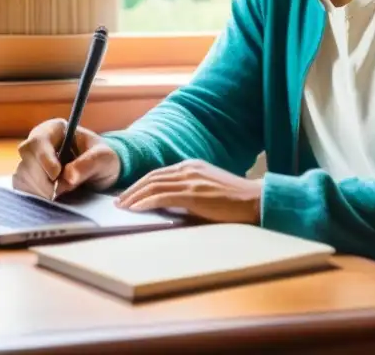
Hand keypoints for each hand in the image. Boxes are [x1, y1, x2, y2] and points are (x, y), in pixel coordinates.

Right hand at [12, 118, 119, 198]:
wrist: (101, 174)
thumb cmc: (102, 158)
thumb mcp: (104, 158)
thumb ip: (88, 164)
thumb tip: (68, 176)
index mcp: (55, 129)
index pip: (39, 140)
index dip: (44, 157)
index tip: (56, 174)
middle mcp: (40, 144)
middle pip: (27, 158)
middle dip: (42, 178)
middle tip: (58, 193)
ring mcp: (32, 162)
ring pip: (22, 174)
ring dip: (39, 189)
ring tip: (59, 197)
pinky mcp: (29, 179)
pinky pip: (22, 188)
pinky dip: (34, 196)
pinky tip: (51, 200)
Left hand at [114, 160, 261, 223]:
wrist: (255, 200)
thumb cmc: (235, 199)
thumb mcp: (208, 187)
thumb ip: (190, 189)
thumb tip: (169, 203)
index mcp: (192, 166)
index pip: (158, 173)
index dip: (141, 184)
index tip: (129, 195)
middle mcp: (189, 169)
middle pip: (151, 177)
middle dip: (132, 190)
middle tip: (118, 202)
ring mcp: (191, 180)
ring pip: (153, 185)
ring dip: (134, 197)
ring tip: (122, 207)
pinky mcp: (193, 194)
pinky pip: (162, 196)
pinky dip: (146, 202)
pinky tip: (136, 209)